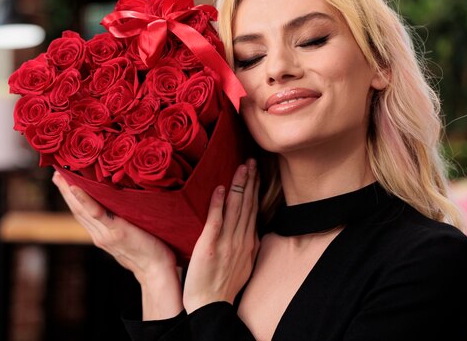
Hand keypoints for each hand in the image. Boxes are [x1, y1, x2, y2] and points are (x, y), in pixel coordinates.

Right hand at [52, 171, 181, 318]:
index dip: (72, 197)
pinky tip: (76, 187)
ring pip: (82, 210)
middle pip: (77, 210)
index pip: (82, 213)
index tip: (63, 181)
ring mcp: (106, 234)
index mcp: (102, 236)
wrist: (157, 270)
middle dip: (65, 191)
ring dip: (69, 192)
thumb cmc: (150, 252)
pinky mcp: (116, 232)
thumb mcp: (131, 238)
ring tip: (60, 175)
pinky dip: (85, 200)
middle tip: (55, 172)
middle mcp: (99, 235)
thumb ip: (121, 225)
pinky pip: (97, 213)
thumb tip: (123, 207)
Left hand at [182, 159, 259, 312]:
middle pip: (248, 205)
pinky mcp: (210, 246)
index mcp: (248, 243)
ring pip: (236, 209)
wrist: (211, 305)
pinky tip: (220, 188)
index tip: (256, 172)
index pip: (253, 210)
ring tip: (242, 167)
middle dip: (250, 181)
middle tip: (251, 160)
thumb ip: (245, 245)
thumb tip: (249, 231)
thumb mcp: (243, 264)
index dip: (255, 190)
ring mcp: (227, 243)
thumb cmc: (223, 286)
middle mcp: (241, 240)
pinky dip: (218, 204)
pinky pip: (216, 221)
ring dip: (239, 186)